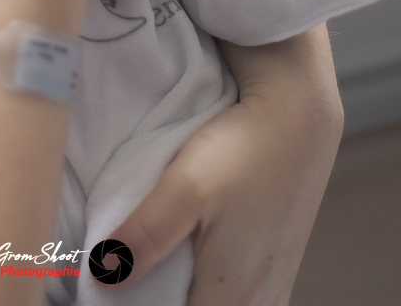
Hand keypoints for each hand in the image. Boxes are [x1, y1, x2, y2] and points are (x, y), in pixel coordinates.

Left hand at [111, 28, 342, 304]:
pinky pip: (241, 295)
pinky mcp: (277, 264)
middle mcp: (257, 301)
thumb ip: (144, 235)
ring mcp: (272, 285)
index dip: (140, 305)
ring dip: (188, 291)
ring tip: (157, 269)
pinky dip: (211, 286)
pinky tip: (196, 260)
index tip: (120, 288)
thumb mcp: (185, 185)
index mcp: (227, 297)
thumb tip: (102, 275)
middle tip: (131, 276)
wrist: (299, 114)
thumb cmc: (244, 148)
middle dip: (163, 298)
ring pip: (221, 305)